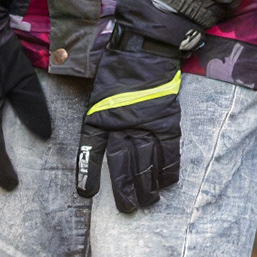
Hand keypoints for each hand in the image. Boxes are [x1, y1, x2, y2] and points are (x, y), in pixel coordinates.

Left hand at [77, 0, 209, 215]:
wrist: (146, 48)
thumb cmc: (118, 68)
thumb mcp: (97, 92)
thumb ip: (97, 118)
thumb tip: (97, 140)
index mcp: (99, 116)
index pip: (91, 151)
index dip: (89, 173)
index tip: (87, 193)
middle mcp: (121, 125)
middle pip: (123, 165)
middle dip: (125, 190)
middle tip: (128, 209)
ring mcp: (146, 124)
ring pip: (146, 163)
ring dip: (148, 186)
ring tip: (148, 202)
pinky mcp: (167, 121)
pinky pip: (169, 151)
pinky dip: (169, 169)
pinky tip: (167, 183)